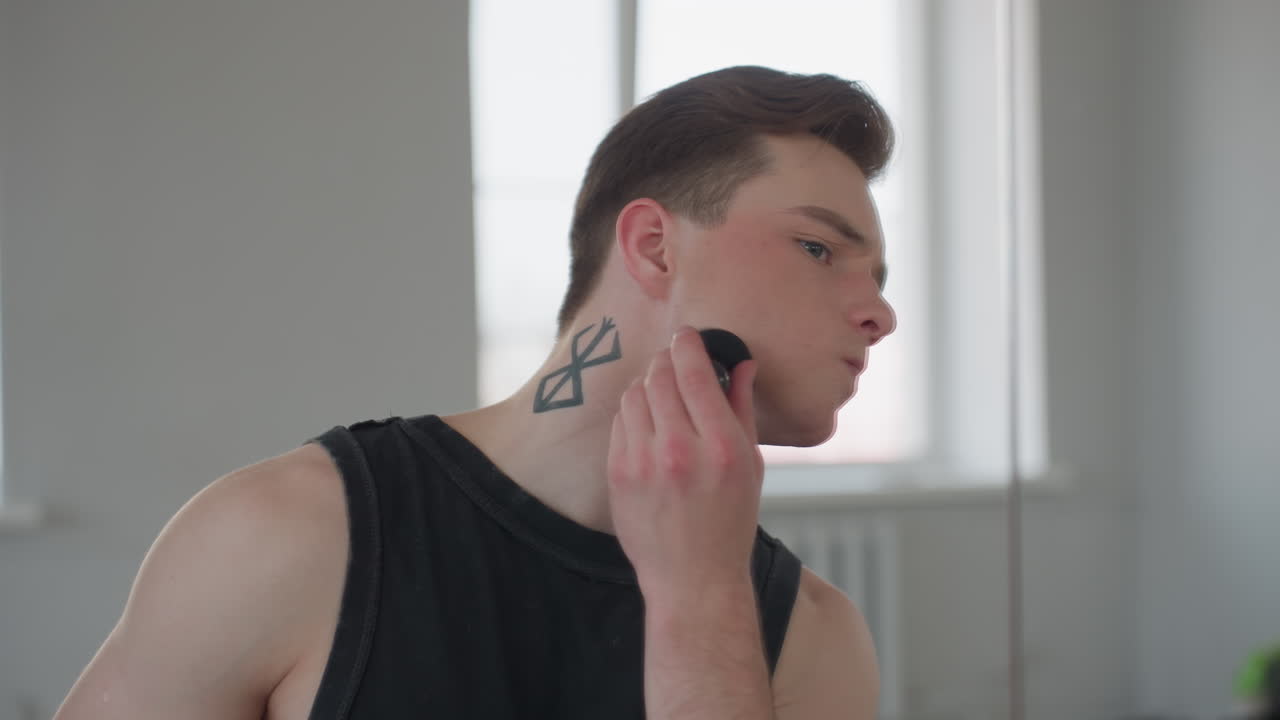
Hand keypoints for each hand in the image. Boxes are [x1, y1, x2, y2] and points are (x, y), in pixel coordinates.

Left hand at [606, 325, 763, 605]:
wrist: (692, 579)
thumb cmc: (729, 523)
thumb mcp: (751, 466)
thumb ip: (743, 409)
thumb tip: (744, 364)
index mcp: (720, 445)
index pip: (694, 371)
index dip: (687, 343)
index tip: (687, 336)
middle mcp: (679, 449)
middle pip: (660, 375)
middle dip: (667, 361)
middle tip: (675, 362)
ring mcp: (643, 462)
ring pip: (635, 394)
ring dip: (648, 386)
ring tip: (663, 397)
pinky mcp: (618, 474)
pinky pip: (620, 422)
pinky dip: (634, 414)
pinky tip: (648, 426)